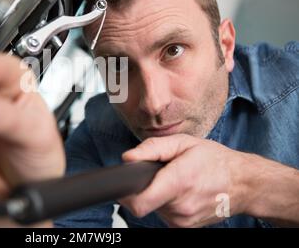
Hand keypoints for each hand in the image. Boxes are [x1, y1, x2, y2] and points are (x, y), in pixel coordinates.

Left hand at [119, 134, 251, 226]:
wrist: (243, 184)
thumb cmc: (214, 160)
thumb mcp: (183, 142)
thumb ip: (152, 149)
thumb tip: (127, 158)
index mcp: (178, 182)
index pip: (139, 203)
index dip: (126, 194)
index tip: (126, 183)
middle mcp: (180, 207)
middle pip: (144, 201)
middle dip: (147, 186)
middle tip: (164, 173)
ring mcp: (183, 221)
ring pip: (153, 208)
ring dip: (158, 194)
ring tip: (177, 181)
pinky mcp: (184, 227)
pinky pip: (164, 214)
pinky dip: (167, 203)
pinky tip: (181, 192)